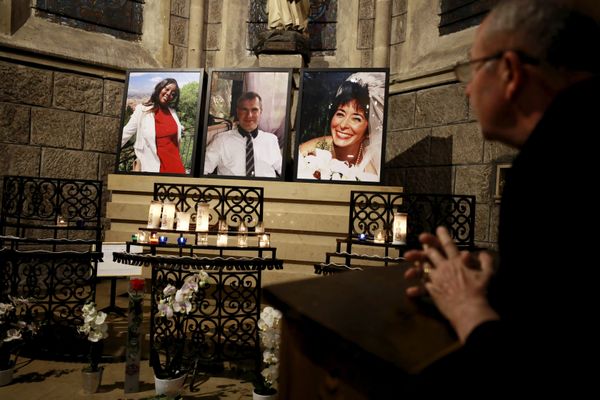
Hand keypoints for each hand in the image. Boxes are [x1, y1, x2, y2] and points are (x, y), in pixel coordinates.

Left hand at [405, 226, 498, 341]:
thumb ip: (486, 261)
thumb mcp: (487, 274)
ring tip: (412, 261)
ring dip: (418, 264)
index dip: (443, 236)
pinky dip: (417, 289)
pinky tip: (410, 290)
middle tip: (422, 239)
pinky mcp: (433, 290)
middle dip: (427, 246)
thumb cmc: (480, 291)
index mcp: (457, 261)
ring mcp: (437, 278)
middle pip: (432, 253)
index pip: (449, 245)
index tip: (439, 228)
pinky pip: (423, 286)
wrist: (469, 309)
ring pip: (424, 267)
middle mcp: (445, 267)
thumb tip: (483, 253)